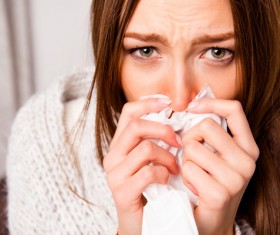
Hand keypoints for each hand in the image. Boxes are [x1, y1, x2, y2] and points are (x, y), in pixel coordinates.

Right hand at [103, 97, 179, 234]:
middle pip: (136, 126)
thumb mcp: (151, 158)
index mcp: (119, 144)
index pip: (128, 112)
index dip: (148, 103)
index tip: (168, 103)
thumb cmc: (150, 186)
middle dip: (163, 129)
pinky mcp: (122, 191)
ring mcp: (115, 174)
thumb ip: (155, 139)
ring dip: (168, 157)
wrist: (142, 221)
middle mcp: (113, 156)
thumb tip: (174, 116)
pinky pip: (148, 172)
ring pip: (146, 149)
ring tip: (176, 167)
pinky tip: (168, 179)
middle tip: (179, 141)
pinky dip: (164, 174)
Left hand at [181, 99, 258, 234]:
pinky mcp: (219, 193)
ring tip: (195, 173)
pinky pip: (188, 168)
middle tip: (191, 152)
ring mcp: (235, 178)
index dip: (211, 103)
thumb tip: (190, 107)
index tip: (191, 107)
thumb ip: (212, 135)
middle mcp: (246, 161)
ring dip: (186, 159)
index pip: (234, 110)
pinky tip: (194, 186)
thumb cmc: (211, 182)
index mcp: (248, 148)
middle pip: (207, 126)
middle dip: (191, 137)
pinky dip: (185, 176)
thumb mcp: (219, 156)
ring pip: (193, 148)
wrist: (213, 219)